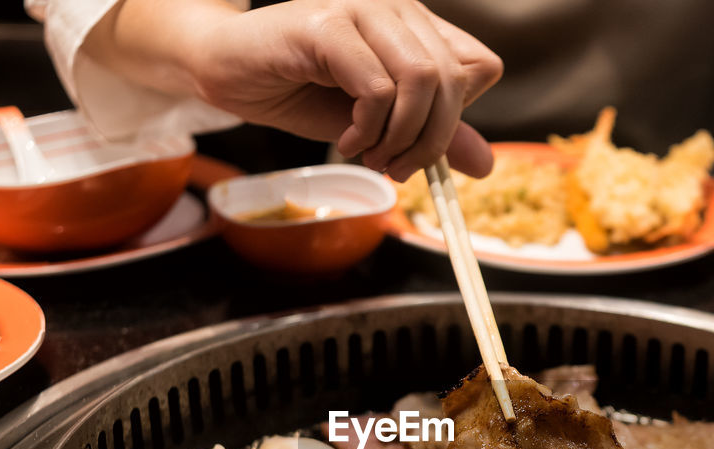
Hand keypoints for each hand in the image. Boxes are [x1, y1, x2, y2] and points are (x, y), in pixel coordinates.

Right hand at [185, 0, 501, 178]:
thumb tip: (485, 165)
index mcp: (417, 26)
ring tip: (372, 156)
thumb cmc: (300, 90)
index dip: (457, 118)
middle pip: (455, 80)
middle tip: (396, 168)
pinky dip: (366, 130)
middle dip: (432, 141)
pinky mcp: (328, 25)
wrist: (228, 71)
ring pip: (421, 81)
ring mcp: (363, 9)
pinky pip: (376, 87)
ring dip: (401, 137)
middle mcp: (398, 8)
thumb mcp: (379, 124)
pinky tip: (344, 141)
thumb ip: (431, 136)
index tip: (421, 150)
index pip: (481, 68)